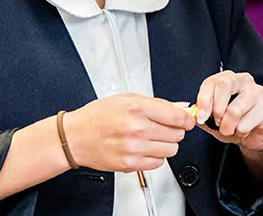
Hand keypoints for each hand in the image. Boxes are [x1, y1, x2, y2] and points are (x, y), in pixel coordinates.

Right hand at [62, 93, 194, 172]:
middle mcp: (136, 128)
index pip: (177, 117)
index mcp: (137, 108)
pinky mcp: (130, 164)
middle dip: (175, 131)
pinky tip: (144, 148)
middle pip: (177, 135)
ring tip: (153, 138)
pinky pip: (158, 163)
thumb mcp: (128, 99)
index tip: (187, 120)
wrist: (76, 137)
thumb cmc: (98, 116)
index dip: (187, 119)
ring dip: (166, 144)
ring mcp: (133, 148)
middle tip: (164, 128)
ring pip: (171, 150)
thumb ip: (158, 104)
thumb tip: (182, 107)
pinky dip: (155, 156)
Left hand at [194, 70, 262, 152]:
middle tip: (217, 121)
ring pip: (234, 110)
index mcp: (229, 78)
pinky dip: (239, 132)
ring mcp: (257, 93)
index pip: (212, 82)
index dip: (204, 100)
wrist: (255, 135)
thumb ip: (202, 113)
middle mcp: (244, 81)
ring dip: (227, 127)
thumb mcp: (213, 117)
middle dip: (216, 109)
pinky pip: (244, 124)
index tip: (201, 117)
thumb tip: (192, 112)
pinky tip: (243, 130)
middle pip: (224, 85)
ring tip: (229, 129)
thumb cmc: (233, 122)